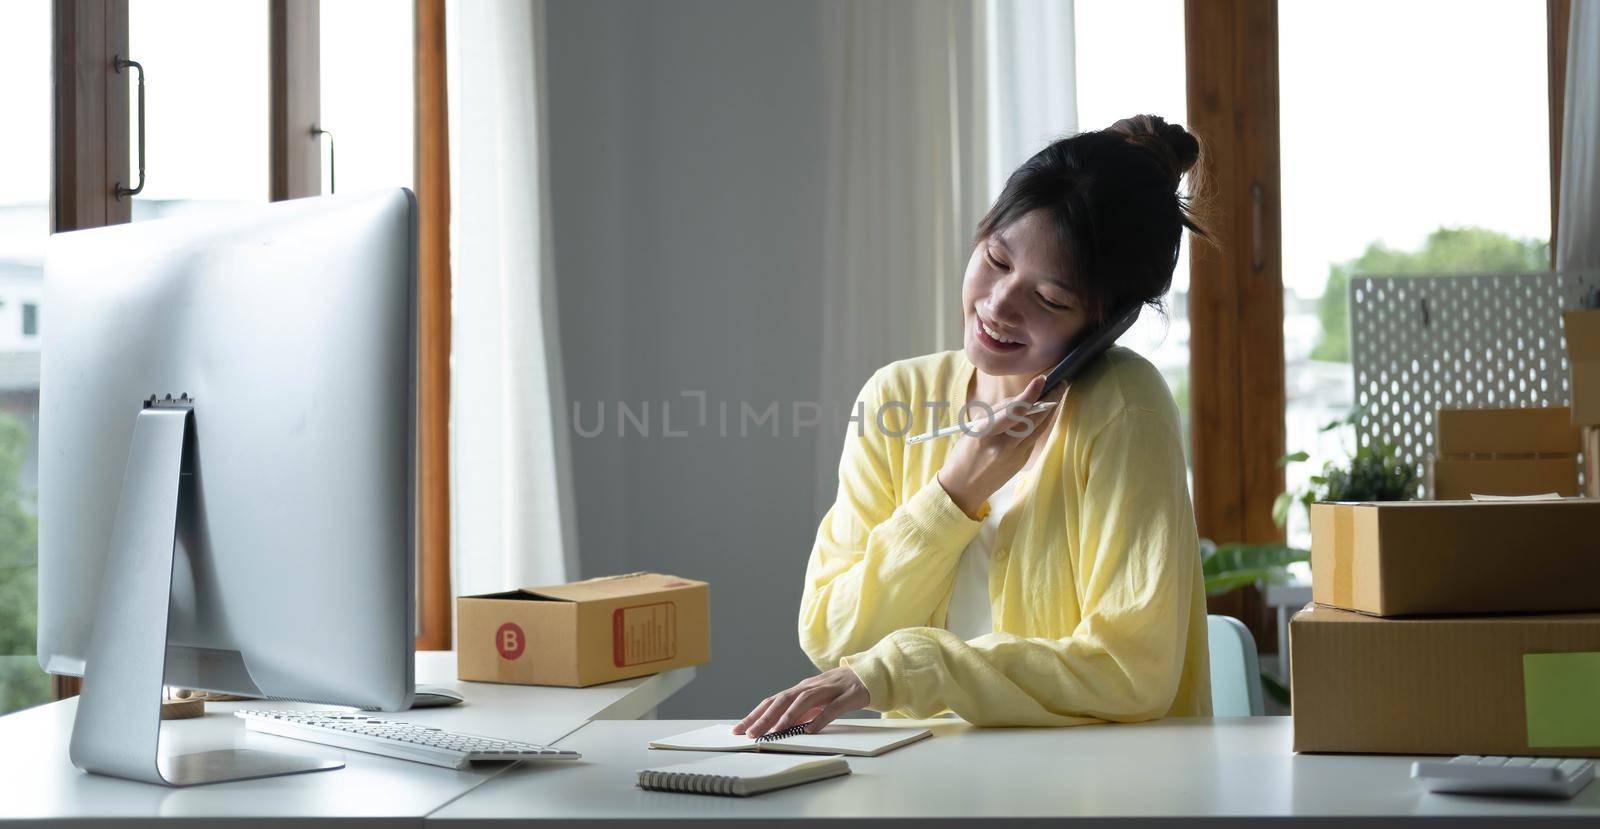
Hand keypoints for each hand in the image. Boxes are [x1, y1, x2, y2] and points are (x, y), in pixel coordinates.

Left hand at [732, 666, 870, 738]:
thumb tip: (778, 727)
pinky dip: (820, 718)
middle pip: (783, 699)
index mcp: (801, 689)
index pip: (772, 701)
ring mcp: (829, 690)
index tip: (739, 729)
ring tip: (776, 731)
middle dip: (765, 717)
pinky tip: (811, 729)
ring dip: (788, 716)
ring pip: (804, 701)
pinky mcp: (847, 695)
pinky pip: (832, 708)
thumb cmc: (838, 690)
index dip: (755, 714)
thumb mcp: (815, 701)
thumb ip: (799, 712)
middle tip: (750, 733)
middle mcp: (810, 687)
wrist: (868, 674)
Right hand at [937, 373, 1054, 517]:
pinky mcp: (1022, 462)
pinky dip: (1040, 422)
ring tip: (1058, 392)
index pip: (1013, 411)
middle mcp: (1004, 446)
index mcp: (986, 434)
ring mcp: (1016, 456)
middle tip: (1061, 382)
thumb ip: (996, 413)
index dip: (1030, 394)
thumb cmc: (964, 455)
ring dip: (1050, 409)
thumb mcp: (973, 430)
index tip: (1042, 379)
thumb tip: (1019, 399)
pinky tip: (1045, 412)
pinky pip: (1034, 437)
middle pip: (1034, 419)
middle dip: (1051, 399)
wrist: (963, 488)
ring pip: (1039, 427)